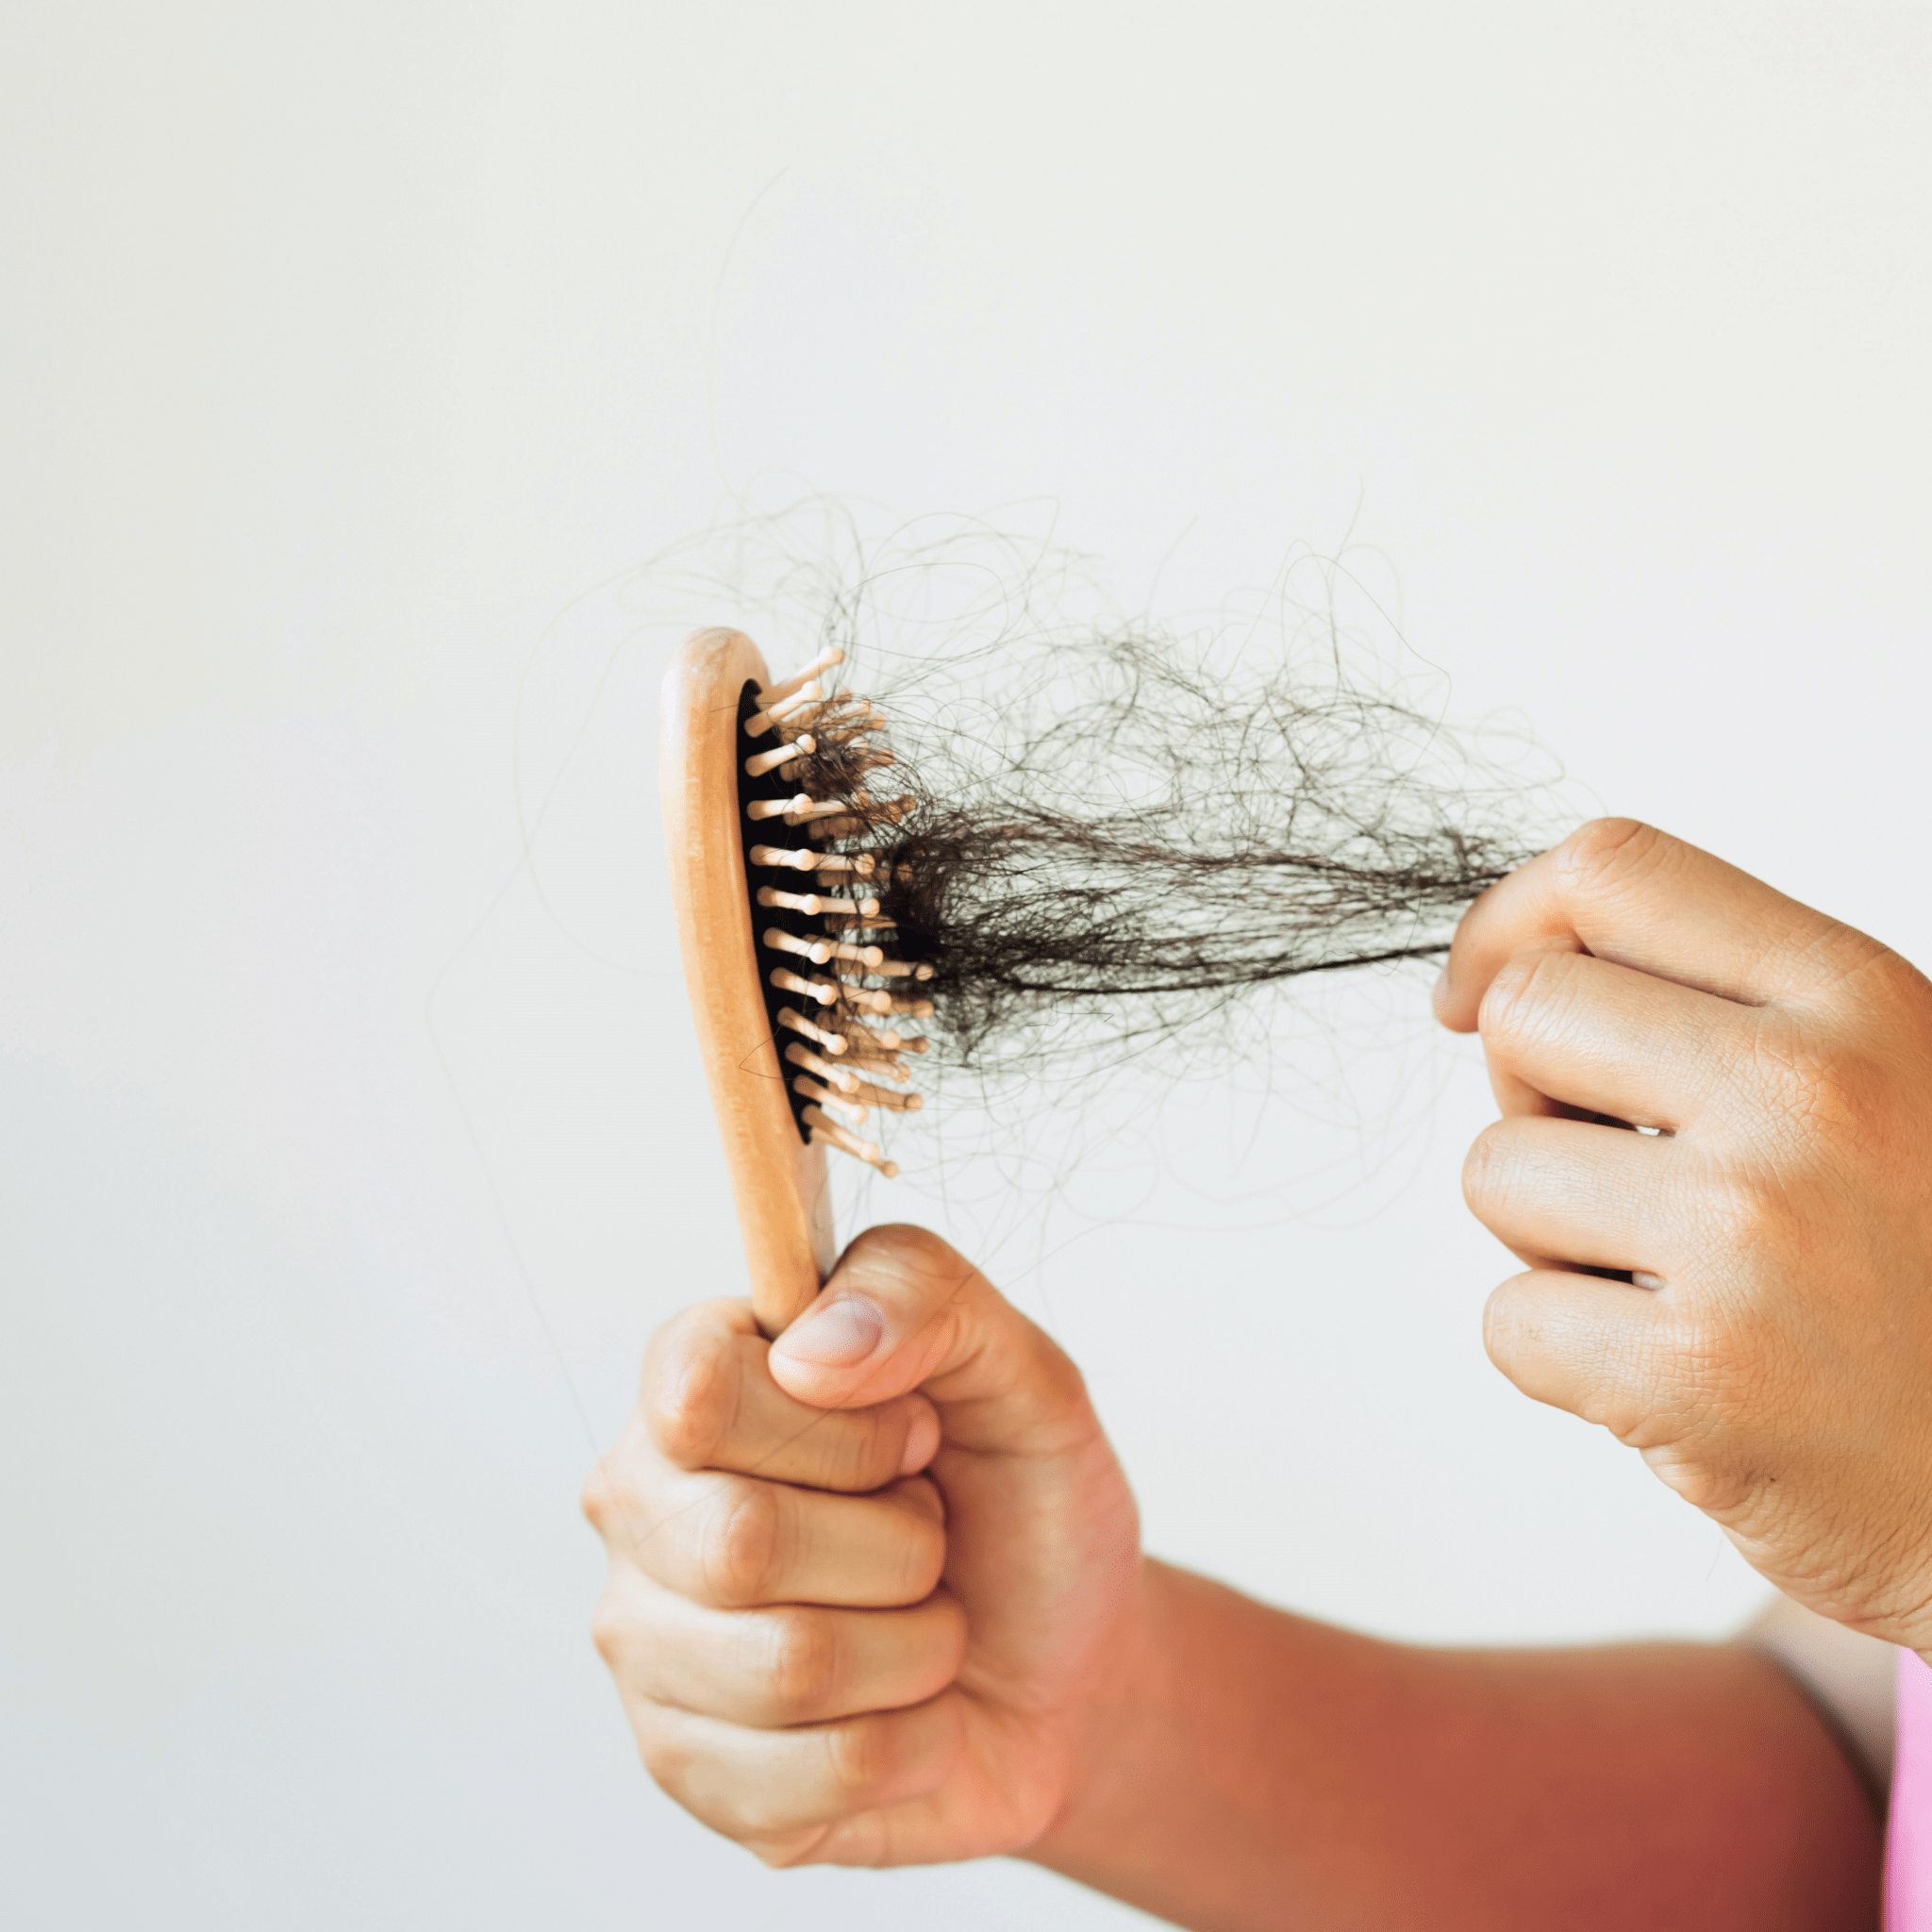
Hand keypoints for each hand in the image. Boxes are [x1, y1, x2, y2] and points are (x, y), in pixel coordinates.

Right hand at [582, 1224, 1144, 1865]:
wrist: (1072, 1667)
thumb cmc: (1022, 1504)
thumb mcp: (1021, 1370)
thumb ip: (923, 1294)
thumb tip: (808, 1349)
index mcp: (696, 1384)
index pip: (697, 1391)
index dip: (843, 1427)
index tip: (914, 1435)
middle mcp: (643, 1509)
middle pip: (741, 1541)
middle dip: (901, 1546)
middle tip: (930, 1536)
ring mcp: (650, 1648)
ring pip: (790, 1666)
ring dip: (919, 1646)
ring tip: (927, 1622)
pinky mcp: (692, 1772)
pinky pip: (823, 1773)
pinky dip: (919, 1740)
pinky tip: (913, 1711)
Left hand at [1438, 818, 1931, 1648]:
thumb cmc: (1916, 1278)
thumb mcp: (1881, 1084)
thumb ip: (1722, 1009)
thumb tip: (1495, 976)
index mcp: (1860, 999)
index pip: (1612, 871)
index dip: (1507, 926)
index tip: (1475, 997)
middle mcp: (1812, 1094)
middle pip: (1524, 1013)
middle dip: (1533, 1098)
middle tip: (1628, 1177)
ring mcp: (1754, 1232)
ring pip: (1496, 1173)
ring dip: (1552, 1239)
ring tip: (1680, 1287)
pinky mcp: (1701, 1374)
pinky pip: (1511, 1323)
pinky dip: (1567, 1361)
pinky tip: (1679, 1378)